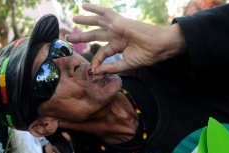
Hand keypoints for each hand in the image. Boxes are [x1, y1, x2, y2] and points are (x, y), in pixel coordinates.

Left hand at [66, 3, 187, 73]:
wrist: (159, 46)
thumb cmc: (147, 54)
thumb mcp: (126, 64)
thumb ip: (111, 67)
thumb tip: (96, 71)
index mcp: (118, 46)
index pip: (102, 52)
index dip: (96, 61)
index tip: (92, 69)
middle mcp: (116, 35)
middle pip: (95, 35)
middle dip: (81, 37)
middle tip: (68, 38)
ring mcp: (117, 28)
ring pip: (97, 22)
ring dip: (85, 20)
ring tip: (73, 18)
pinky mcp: (118, 22)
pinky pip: (104, 12)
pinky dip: (94, 8)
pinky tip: (83, 6)